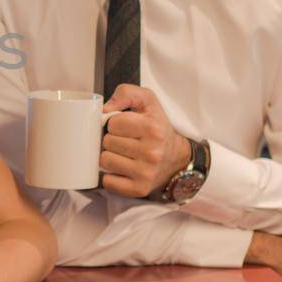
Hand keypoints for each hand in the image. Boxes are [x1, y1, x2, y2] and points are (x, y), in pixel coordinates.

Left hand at [99, 84, 191, 198]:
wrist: (176, 158)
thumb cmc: (157, 127)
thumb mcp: (148, 101)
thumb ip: (126, 93)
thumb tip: (104, 109)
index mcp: (153, 129)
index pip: (113, 123)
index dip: (114, 123)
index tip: (124, 127)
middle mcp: (152, 152)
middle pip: (107, 142)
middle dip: (112, 139)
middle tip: (124, 141)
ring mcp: (145, 173)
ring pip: (104, 161)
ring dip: (109, 156)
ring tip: (122, 154)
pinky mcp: (139, 189)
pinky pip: (108, 182)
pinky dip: (110, 176)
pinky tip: (122, 169)